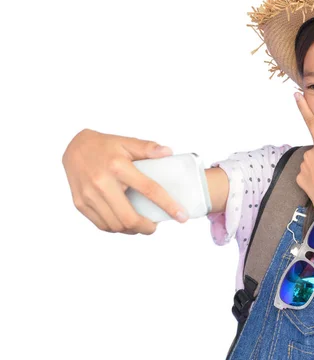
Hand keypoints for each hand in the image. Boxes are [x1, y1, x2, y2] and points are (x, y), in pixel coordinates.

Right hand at [62, 129, 188, 234]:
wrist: (74, 147)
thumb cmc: (105, 146)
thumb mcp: (127, 142)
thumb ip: (148, 148)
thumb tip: (168, 152)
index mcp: (118, 167)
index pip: (149, 189)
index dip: (168, 205)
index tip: (181, 216)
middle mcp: (102, 183)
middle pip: (129, 217)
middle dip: (147, 227)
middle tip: (154, 226)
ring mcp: (89, 195)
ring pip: (115, 225)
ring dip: (132, 230)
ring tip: (141, 225)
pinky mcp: (80, 204)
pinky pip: (101, 225)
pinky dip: (116, 228)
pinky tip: (124, 223)